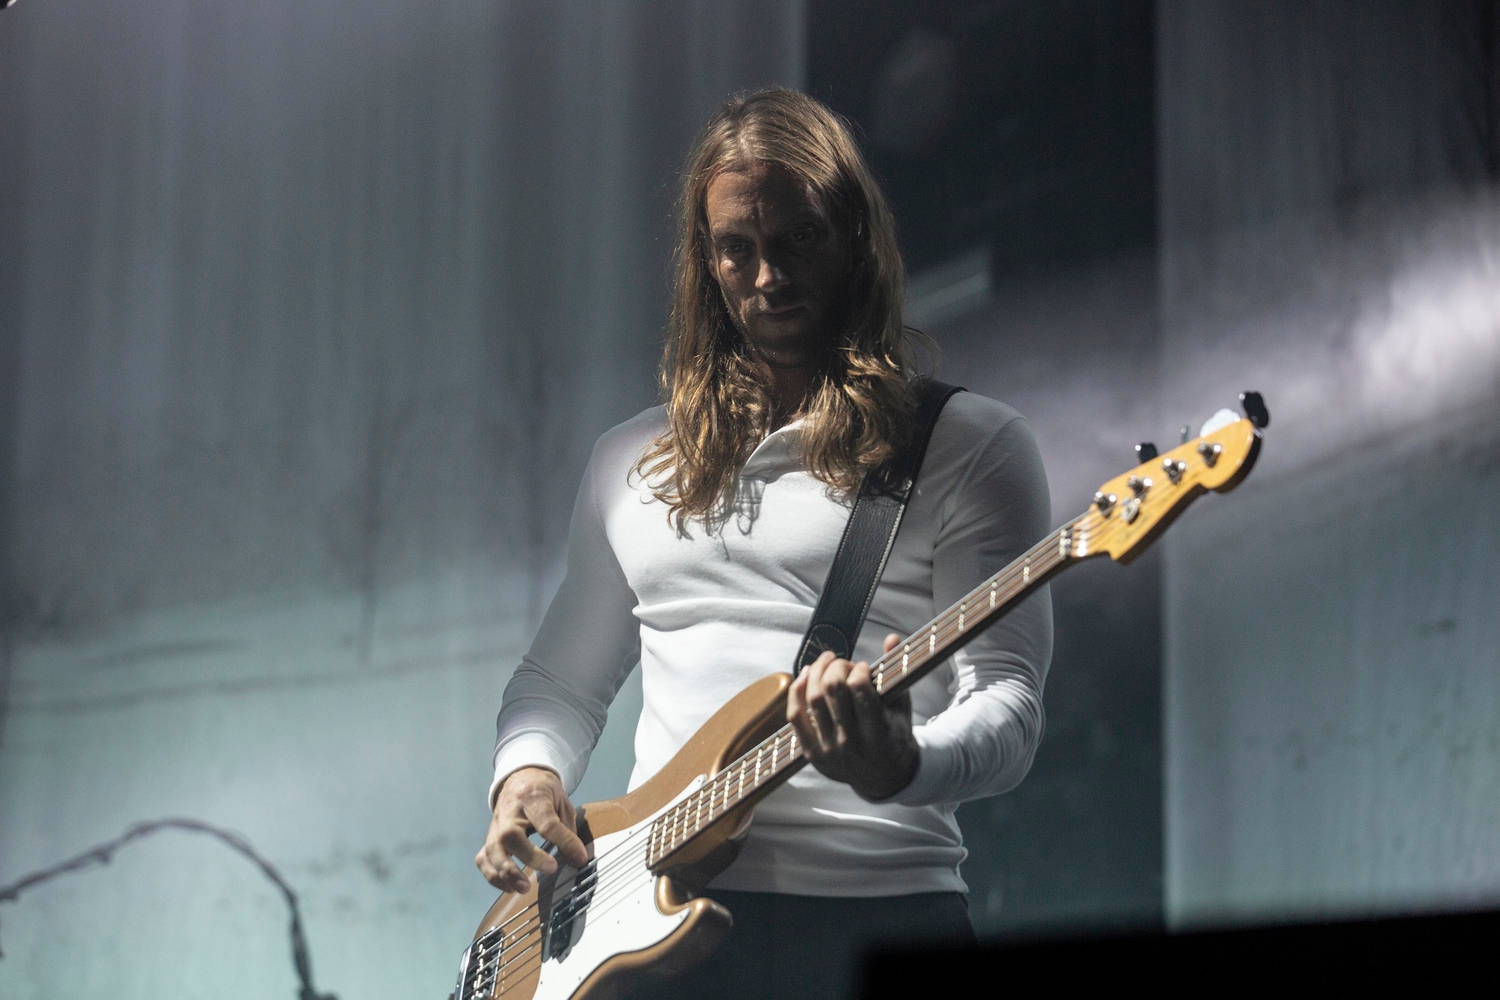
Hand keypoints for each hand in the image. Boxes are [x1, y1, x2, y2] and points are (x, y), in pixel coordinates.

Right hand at [475, 766, 589, 892]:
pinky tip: (510, 888)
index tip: (578, 857)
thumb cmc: (545, 794)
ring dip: (507, 873)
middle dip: (530, 856)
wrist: (520, 779)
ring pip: (492, 850)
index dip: (563, 841)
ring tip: (525, 888)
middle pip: (510, 835)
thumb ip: (568, 831)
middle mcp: (509, 811)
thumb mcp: (562, 803)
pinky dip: (493, 876)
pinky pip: (483, 859)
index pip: (546, 821)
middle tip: (551, 869)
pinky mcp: (488, 838)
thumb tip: (577, 860)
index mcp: (532, 797)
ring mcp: (495, 826)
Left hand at [787, 633, 918, 801]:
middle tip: (843, 663)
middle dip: (837, 666)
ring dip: (817, 672)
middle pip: (832, 689)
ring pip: (812, 699)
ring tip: (827, 662)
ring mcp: (829, 750)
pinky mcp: (812, 753)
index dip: (859, 670)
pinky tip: (806, 675)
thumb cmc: (895, 735)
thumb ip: (896, 672)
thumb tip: (891, 638)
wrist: (884, 778)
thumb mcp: (903, 707)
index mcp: (879, 733)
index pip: (859, 689)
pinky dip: (797, 690)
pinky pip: (795, 715)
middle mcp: (851, 743)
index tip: (863, 668)